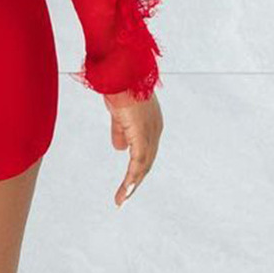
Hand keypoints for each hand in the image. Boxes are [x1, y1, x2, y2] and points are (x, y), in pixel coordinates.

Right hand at [104, 90, 162, 207]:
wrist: (119, 73)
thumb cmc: (119, 86)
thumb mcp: (119, 112)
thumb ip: (120, 130)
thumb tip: (119, 147)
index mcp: (151, 124)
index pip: (145, 151)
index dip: (136, 168)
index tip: (126, 183)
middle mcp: (155, 130)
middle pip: (146, 162)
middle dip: (134, 181)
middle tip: (123, 198)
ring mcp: (150, 133)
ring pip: (143, 166)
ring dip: (131, 185)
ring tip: (121, 199)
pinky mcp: (142, 134)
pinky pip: (138, 162)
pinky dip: (131, 178)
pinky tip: (125, 190)